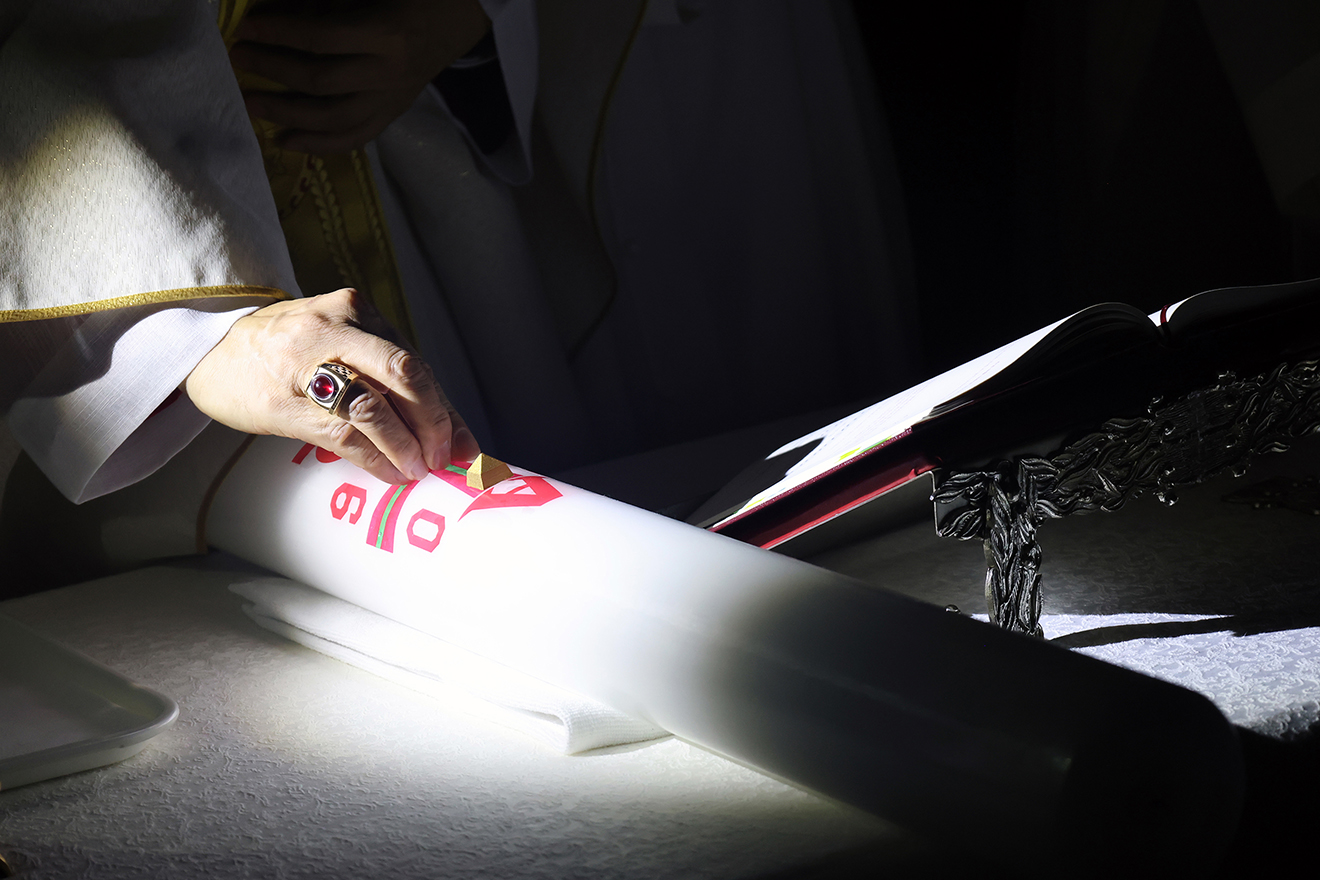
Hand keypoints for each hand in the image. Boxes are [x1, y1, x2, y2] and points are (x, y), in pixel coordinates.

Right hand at [185, 288, 479, 483]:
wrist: (209, 349)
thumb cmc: (288, 350)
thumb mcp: (339, 344)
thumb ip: (389, 376)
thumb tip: (451, 432)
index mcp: (355, 309)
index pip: (414, 361)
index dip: (444, 406)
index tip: (465, 444)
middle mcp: (334, 327)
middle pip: (404, 373)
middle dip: (434, 421)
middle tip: (446, 456)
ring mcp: (305, 363)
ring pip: (374, 406)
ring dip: (405, 445)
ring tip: (418, 469)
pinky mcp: (283, 402)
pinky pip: (343, 434)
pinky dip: (374, 458)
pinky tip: (389, 472)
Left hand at [230, 0, 491, 153]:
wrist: (456, 20)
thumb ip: (325, 7)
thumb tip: (273, 15)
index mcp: (387, 35)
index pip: (322, 40)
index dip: (279, 33)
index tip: (246, 27)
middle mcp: (389, 74)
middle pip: (321, 82)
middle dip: (273, 70)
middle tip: (239, 59)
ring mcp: (391, 100)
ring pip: (334, 119)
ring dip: (287, 113)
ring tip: (252, 104)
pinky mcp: (392, 115)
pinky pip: (355, 138)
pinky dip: (320, 144)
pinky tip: (287, 141)